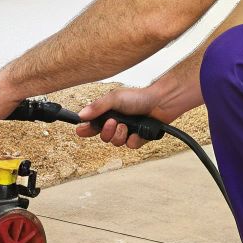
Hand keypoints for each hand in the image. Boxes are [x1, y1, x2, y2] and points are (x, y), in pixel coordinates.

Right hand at [75, 81, 198, 149]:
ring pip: (116, 143)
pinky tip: (137, 132)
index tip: (82, 131)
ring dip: (120, 135)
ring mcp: (128, 132)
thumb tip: (81, 115)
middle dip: (107, 132)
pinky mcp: (139, 138)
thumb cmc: (138, 97)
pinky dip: (133, 139)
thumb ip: (97, 107)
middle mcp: (116, 124)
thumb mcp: (114, 98)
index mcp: (108, 113)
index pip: (92, 125)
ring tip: (127, 126)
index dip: (86, 129)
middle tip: (113, 122)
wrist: (161, 102)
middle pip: (103, 137)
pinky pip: (131, 146)